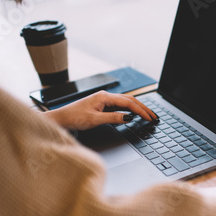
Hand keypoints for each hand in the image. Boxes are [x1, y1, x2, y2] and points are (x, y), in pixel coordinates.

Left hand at [43, 91, 157, 129]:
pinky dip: (130, 110)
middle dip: (143, 108)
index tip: (150, 118)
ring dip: (138, 109)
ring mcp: (104, 100)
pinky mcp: (102, 105)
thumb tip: (128, 118)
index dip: (141, 111)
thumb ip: (113, 118)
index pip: (129, 103)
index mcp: (105, 96)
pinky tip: (134, 114)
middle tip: (154, 116)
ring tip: (148, 115)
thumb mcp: (95, 120)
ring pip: (126, 103)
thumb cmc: (74, 117)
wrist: (61, 119)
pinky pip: (120, 106)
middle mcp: (106, 96)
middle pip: (130, 100)